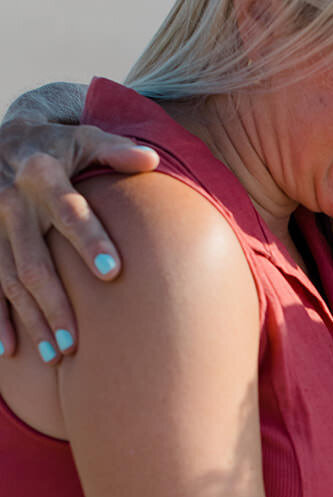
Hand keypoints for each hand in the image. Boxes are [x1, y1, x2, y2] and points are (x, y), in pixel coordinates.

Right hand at [0, 122, 158, 357]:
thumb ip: (115, 151)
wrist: (3, 140)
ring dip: (29, 320)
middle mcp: (11, 201)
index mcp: (41, 174)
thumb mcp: (83, 139)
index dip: (90, 240)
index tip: (113, 272)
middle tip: (75, 342)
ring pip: (8, 280)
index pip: (69, 211)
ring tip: (55, 357)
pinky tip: (10, 350)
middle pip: (34, 260)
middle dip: (54, 303)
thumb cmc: (56, 146)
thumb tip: (152, 160)